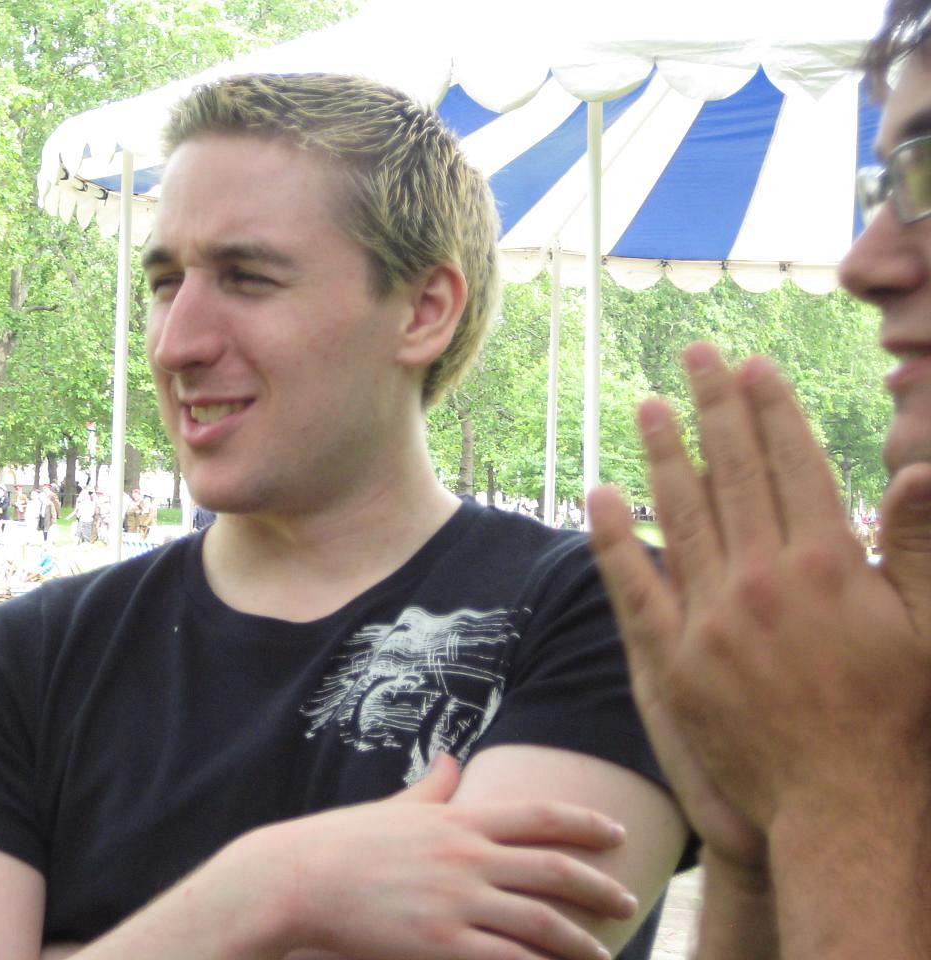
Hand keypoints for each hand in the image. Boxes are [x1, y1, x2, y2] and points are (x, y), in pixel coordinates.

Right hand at [257, 754, 636, 959]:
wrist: (298, 878)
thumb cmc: (343, 842)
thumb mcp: (395, 809)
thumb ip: (432, 789)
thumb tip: (451, 759)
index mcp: (458, 819)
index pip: (539, 816)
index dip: (585, 823)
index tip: (617, 832)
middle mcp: (466, 856)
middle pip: (552, 868)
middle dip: (597, 885)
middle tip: (626, 898)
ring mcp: (456, 900)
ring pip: (541, 922)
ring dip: (581, 941)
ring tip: (604, 954)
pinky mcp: (441, 944)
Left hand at [588, 343, 930, 835]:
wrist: (840, 808)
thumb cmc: (897, 719)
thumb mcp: (930, 630)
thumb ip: (921, 548)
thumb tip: (918, 469)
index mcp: (831, 564)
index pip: (793, 464)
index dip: (772, 410)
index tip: (754, 366)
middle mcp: (765, 580)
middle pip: (733, 473)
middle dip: (714, 407)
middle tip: (694, 356)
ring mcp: (713, 618)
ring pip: (682, 515)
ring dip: (663, 454)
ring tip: (647, 405)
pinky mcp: (673, 660)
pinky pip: (634, 585)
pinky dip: (614, 538)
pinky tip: (599, 494)